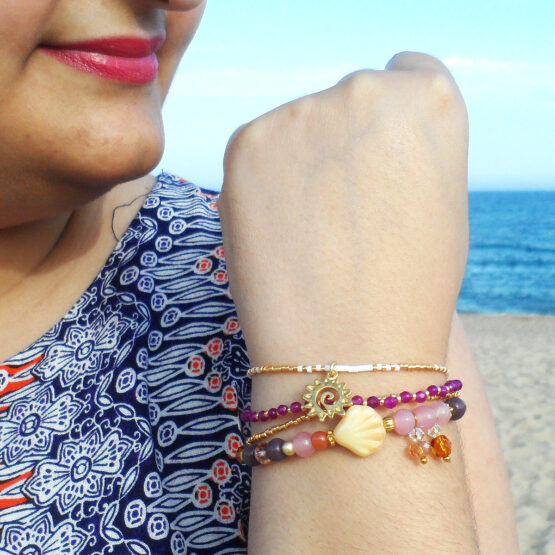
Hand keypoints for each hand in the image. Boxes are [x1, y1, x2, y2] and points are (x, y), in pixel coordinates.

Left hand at [218, 52, 468, 366]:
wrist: (346, 351)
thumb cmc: (406, 290)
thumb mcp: (437, 200)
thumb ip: (409, 149)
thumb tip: (367, 139)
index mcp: (430, 100)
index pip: (407, 76)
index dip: (392, 125)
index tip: (381, 160)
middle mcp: (366, 89)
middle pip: (348, 103)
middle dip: (346, 145)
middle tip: (345, 211)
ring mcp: (302, 112)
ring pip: (300, 128)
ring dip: (303, 164)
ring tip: (312, 231)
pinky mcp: (247, 143)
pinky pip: (260, 150)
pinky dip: (266, 181)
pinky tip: (280, 230)